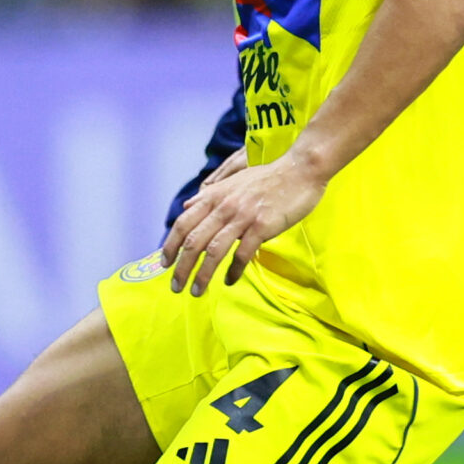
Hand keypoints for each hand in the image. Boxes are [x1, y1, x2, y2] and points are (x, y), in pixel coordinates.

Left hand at [162, 153, 323, 295]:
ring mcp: (242, 216)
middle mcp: (223, 207)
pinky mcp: (262, 226)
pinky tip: (229, 281)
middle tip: (176, 286)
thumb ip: (209, 195)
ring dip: (203, 274)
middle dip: (182, 267)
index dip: (170, 245)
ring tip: (197, 291)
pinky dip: (233, 270)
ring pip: (214, 251)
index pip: (183, 223)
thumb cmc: (267, 178)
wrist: (299, 171)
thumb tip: (186, 207)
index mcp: (214, 196)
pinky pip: (242, 254)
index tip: (164, 264)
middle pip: (193, 241)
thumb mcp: (232, 181)